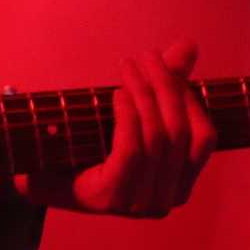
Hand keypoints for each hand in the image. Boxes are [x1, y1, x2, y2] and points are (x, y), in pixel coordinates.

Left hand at [14, 39, 213, 217]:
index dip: (191, 99)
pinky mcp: (111, 197)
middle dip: (165, 86)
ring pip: (157, 138)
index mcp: (180, 186)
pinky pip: (132, 149)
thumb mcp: (135, 113)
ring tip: (128, 67)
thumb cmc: (94, 143)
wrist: (44, 175)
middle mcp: (165, 201)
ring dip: (143, 93)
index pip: (205, 138)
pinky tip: (117, 94)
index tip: (170, 65)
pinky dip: (128, 116)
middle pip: (179, 133)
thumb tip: (189, 46)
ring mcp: (139, 203)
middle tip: (148, 55)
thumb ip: (166, 84)